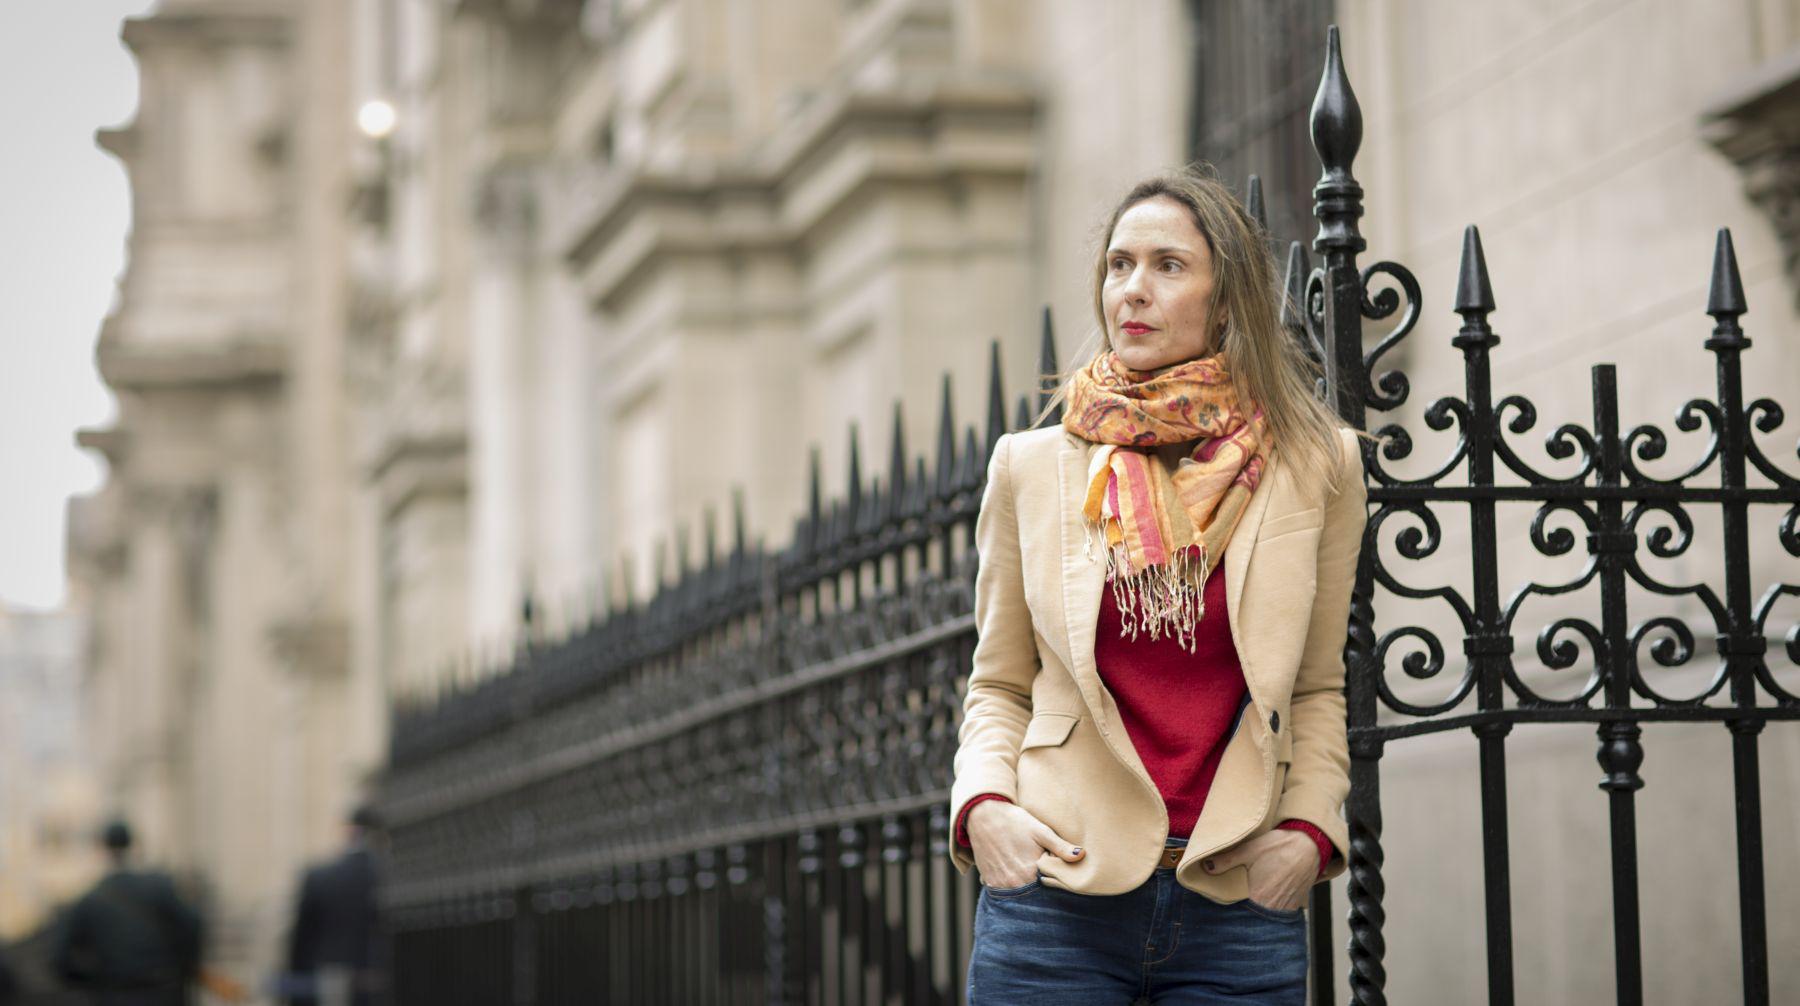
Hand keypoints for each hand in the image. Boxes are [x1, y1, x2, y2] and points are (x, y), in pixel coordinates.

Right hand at [966, 801, 1083, 888]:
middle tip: (1039, 871)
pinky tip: (1012, 872)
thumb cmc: (1015, 821)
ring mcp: (1000, 884)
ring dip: (1024, 888)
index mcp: (1031, 872)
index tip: (1056, 874)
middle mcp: (1015, 882)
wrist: (983, 815)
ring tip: (1025, 871)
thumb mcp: (1041, 831)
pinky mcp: (989, 881)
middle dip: (1040, 887)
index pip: (1050, 887)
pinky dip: (1009, 885)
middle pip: (1034, 893)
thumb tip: (1081, 856)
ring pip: (1018, 894)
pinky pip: (1003, 891)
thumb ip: (1061, 847)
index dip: (1054, 881)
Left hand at [1202, 829, 1315, 910]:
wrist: (1311, 844)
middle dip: (1245, 911)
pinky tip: (1268, 894)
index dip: (1232, 911)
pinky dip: (1273, 905)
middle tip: (1238, 901)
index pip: (1241, 913)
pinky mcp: (1297, 902)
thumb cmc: (1280, 846)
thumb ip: (1226, 860)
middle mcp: (1275, 907)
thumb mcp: (1250, 849)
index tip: (1225, 906)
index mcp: (1260, 897)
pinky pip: (1281, 910)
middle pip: (1255, 915)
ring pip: (1269, 914)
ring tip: (1253, 897)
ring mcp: (1288, 906)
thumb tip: (1206, 866)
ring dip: (1260, 909)